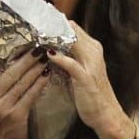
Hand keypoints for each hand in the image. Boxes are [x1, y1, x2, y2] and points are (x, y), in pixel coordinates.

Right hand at [0, 39, 50, 138]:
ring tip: (46, 57)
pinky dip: (40, 83)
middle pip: (9, 72)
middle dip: (25, 58)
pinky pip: (31, 95)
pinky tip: (47, 75)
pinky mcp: (17, 114)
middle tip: (38, 46)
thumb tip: (14, 56)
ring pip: (23, 82)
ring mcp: (3, 106)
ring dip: (36, 68)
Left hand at [46, 22, 134, 138]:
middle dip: (51, 27)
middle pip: (71, 31)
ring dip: (53, 38)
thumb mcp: (81, 72)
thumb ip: (70, 58)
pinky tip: (48, 55)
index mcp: (93, 49)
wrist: (107, 115)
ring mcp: (91, 64)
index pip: (72, 28)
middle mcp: (94, 52)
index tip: (37, 23)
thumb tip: (51, 49)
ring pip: (71, 43)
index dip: (54, 24)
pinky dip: (59, 58)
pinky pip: (71, 63)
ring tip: (35, 35)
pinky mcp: (86, 78)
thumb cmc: (92, 95)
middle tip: (31, 25)